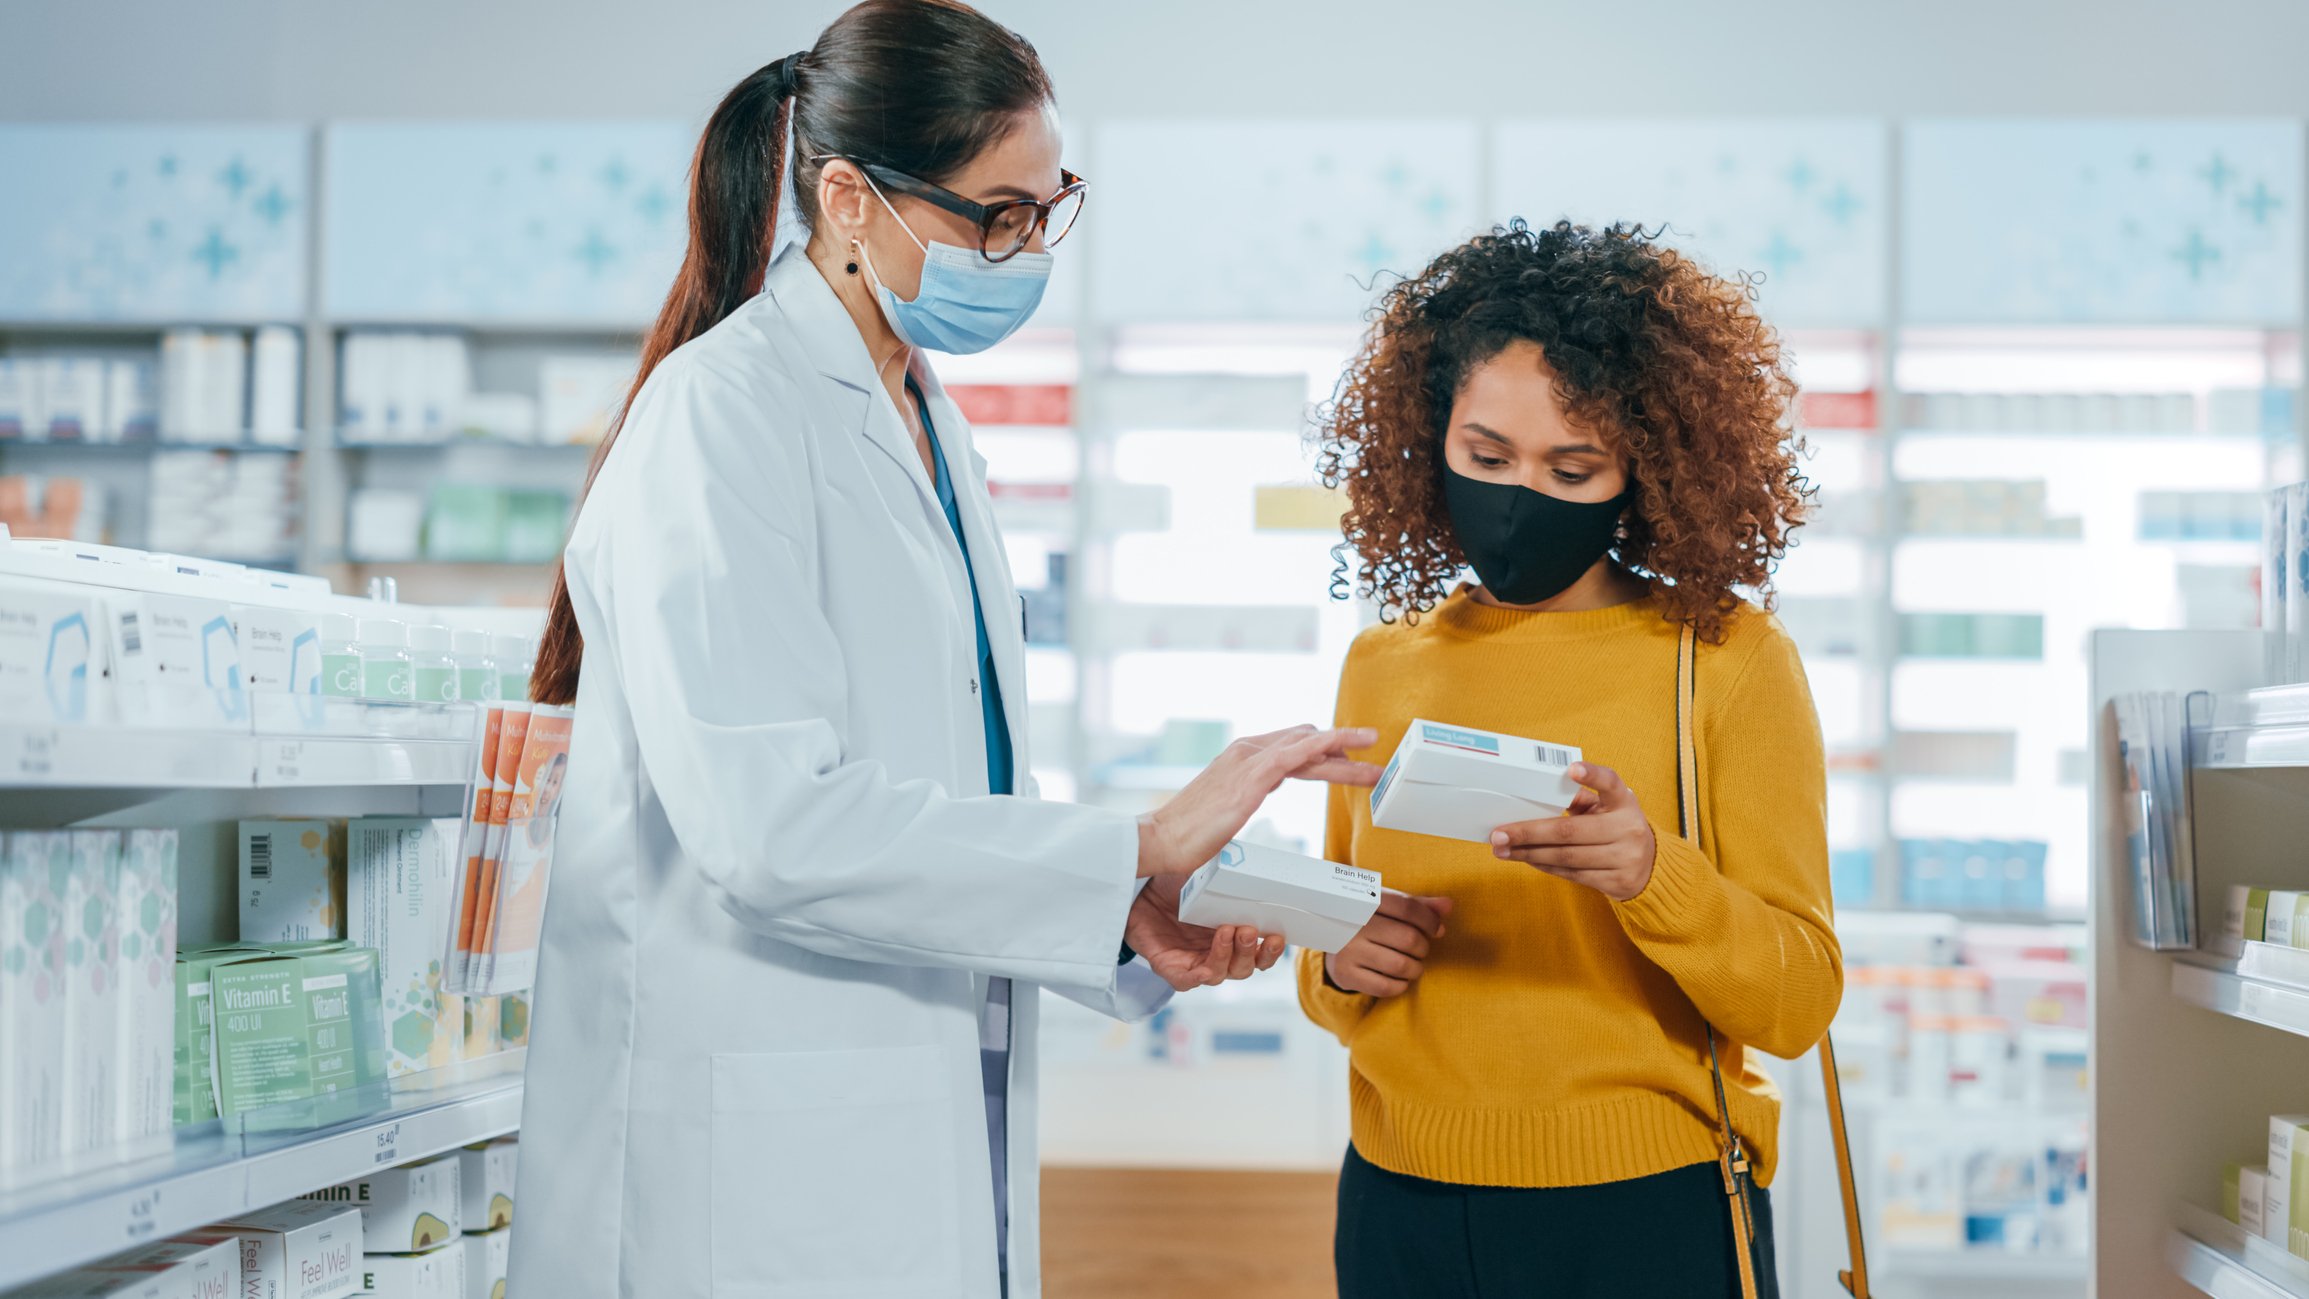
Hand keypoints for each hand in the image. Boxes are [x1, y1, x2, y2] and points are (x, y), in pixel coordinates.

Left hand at [1125, 874, 1284, 990]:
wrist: (1139, 887)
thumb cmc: (1176, 883)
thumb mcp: (1208, 873)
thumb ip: (1232, 870)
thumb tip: (1253, 850)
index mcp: (1232, 936)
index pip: (1260, 953)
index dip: (1271, 951)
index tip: (1278, 936)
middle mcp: (1215, 953)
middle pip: (1243, 967)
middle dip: (1249, 951)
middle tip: (1248, 929)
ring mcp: (1193, 961)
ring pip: (1220, 974)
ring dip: (1227, 956)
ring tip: (1227, 931)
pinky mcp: (1170, 966)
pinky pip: (1186, 981)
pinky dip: (1197, 976)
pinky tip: (1203, 966)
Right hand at [1136, 725, 1381, 877]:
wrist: (1160, 839)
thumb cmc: (1188, 832)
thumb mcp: (1225, 806)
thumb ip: (1247, 790)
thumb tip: (1265, 787)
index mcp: (1240, 757)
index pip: (1292, 745)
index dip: (1324, 753)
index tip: (1348, 764)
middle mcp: (1247, 751)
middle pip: (1306, 742)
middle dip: (1342, 753)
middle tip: (1373, 769)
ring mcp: (1249, 761)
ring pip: (1309, 746)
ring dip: (1348, 752)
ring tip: (1378, 767)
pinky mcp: (1252, 777)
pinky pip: (1298, 753)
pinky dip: (1328, 745)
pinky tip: (1351, 748)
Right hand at [1323, 890, 1453, 996]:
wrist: (1332, 940)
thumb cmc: (1371, 921)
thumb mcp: (1390, 908)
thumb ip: (1419, 906)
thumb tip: (1448, 906)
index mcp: (1366, 900)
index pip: (1408, 908)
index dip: (1430, 921)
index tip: (1437, 930)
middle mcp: (1354, 923)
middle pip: (1408, 938)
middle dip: (1423, 947)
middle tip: (1421, 949)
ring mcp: (1347, 949)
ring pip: (1400, 965)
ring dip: (1416, 968)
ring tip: (1414, 965)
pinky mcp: (1345, 973)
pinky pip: (1386, 987)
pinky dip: (1401, 986)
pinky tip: (1400, 979)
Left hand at [1488, 761, 1656, 901]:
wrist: (1652, 867)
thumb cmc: (1618, 828)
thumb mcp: (1608, 808)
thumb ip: (1580, 799)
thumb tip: (1538, 796)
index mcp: (1624, 802)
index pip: (1611, 783)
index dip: (1592, 776)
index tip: (1572, 769)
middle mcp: (1628, 828)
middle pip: (1569, 831)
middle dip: (1529, 832)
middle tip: (1499, 834)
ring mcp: (1624, 857)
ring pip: (1566, 856)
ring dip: (1529, 853)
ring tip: (1503, 850)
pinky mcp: (1616, 881)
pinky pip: (1572, 874)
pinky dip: (1545, 866)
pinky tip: (1527, 860)